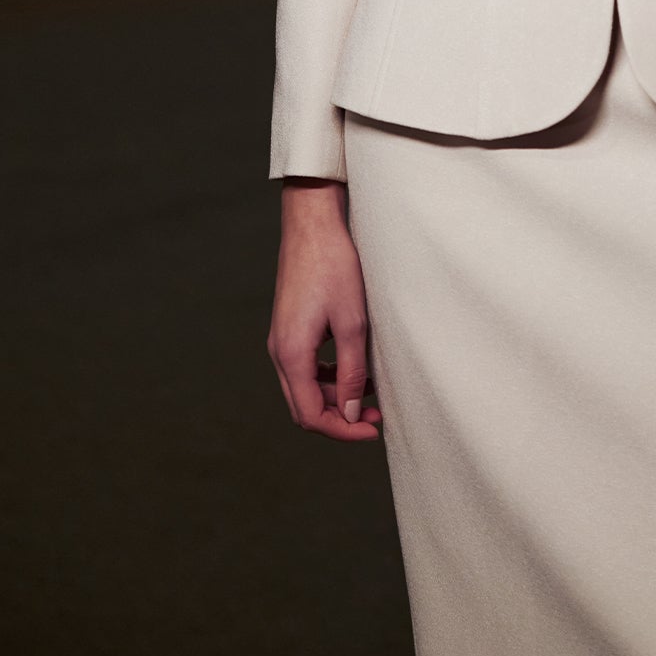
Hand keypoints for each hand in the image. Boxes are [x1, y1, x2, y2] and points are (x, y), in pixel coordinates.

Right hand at [267, 181, 382, 439]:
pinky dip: (327, 377)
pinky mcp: (289, 327)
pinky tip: (353, 369)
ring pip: (304, 388)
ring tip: (371, 396)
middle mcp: (279, 351)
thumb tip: (352, 412)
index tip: (373, 430)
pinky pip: (304, 368)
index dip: (343, 430)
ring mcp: (281, 339)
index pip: (311, 414)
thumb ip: (351, 371)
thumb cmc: (334, 267)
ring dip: (334, 398)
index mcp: (292, 354)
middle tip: (376, 418)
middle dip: (339, 419)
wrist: (312, 225)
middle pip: (304, 406)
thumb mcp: (353, 323)